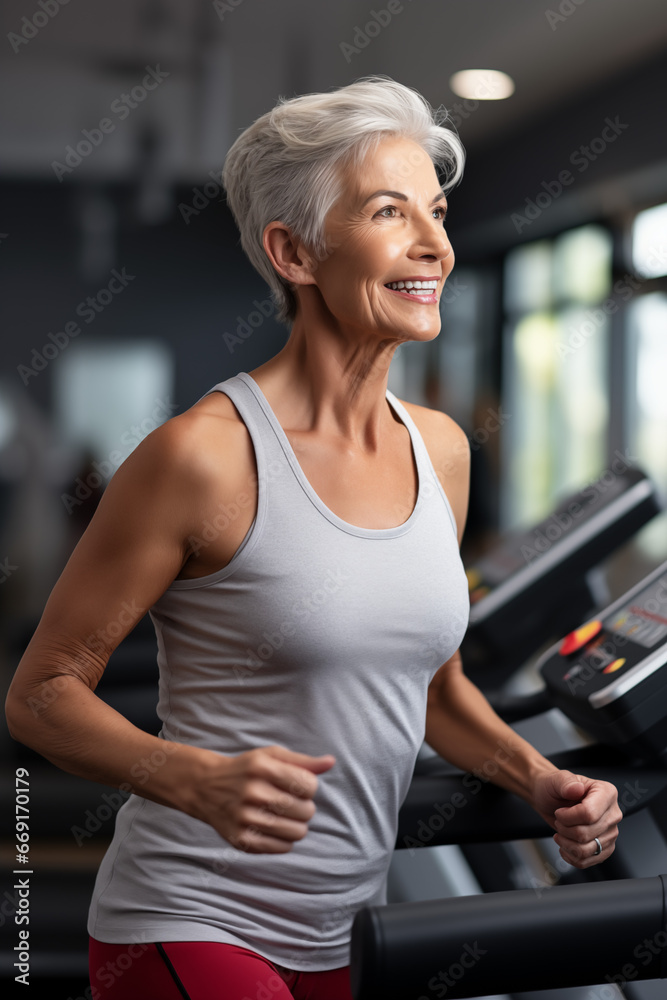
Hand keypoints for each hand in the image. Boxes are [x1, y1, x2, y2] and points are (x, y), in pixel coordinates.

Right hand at [187, 744, 335, 853]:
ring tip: (284, 816)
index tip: (297, 785)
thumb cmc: (246, 770)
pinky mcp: (241, 840)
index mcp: (263, 768)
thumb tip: (331, 762)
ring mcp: (246, 819)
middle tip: (290, 802)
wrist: (206, 787)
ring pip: (297, 833)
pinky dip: (284, 840)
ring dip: (297, 825)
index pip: (309, 785)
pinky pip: (282, 848)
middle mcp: (253, 793)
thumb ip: (303, 761)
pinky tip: (273, 827)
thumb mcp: (271, 756)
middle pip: (306, 811)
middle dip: (304, 807)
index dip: (309, 787)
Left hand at [531, 769, 622, 867]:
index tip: (560, 812)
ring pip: (587, 850)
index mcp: (607, 793)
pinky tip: (565, 846)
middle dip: (565, 829)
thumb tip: (577, 788)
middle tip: (560, 820)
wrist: (551, 799)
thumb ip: (566, 782)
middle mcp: (613, 813)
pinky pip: (588, 861)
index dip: (568, 817)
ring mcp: (610, 832)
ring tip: (561, 832)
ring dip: (566, 844)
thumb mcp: (556, 779)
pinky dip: (571, 856)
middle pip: (586, 834)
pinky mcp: (605, 848)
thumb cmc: (555, 788)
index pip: (589, 814)